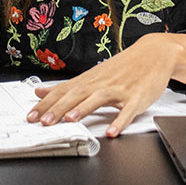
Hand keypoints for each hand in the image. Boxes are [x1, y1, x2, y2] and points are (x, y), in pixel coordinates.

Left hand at [27, 32, 185, 136]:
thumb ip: (67, 86)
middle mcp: (102, 83)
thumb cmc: (124, 67)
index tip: (31, 115)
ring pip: (99, 99)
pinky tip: (113, 131)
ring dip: (85, 109)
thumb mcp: (93, 75)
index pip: (64, 91)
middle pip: (78, 95)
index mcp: (90, 80)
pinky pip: (128, 110)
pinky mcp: (137, 97)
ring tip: (71, 120)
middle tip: (44, 121)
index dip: (47, 104)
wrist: (154, 53)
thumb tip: (40, 92)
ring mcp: (120, 89)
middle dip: (60, 108)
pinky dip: (120, 120)